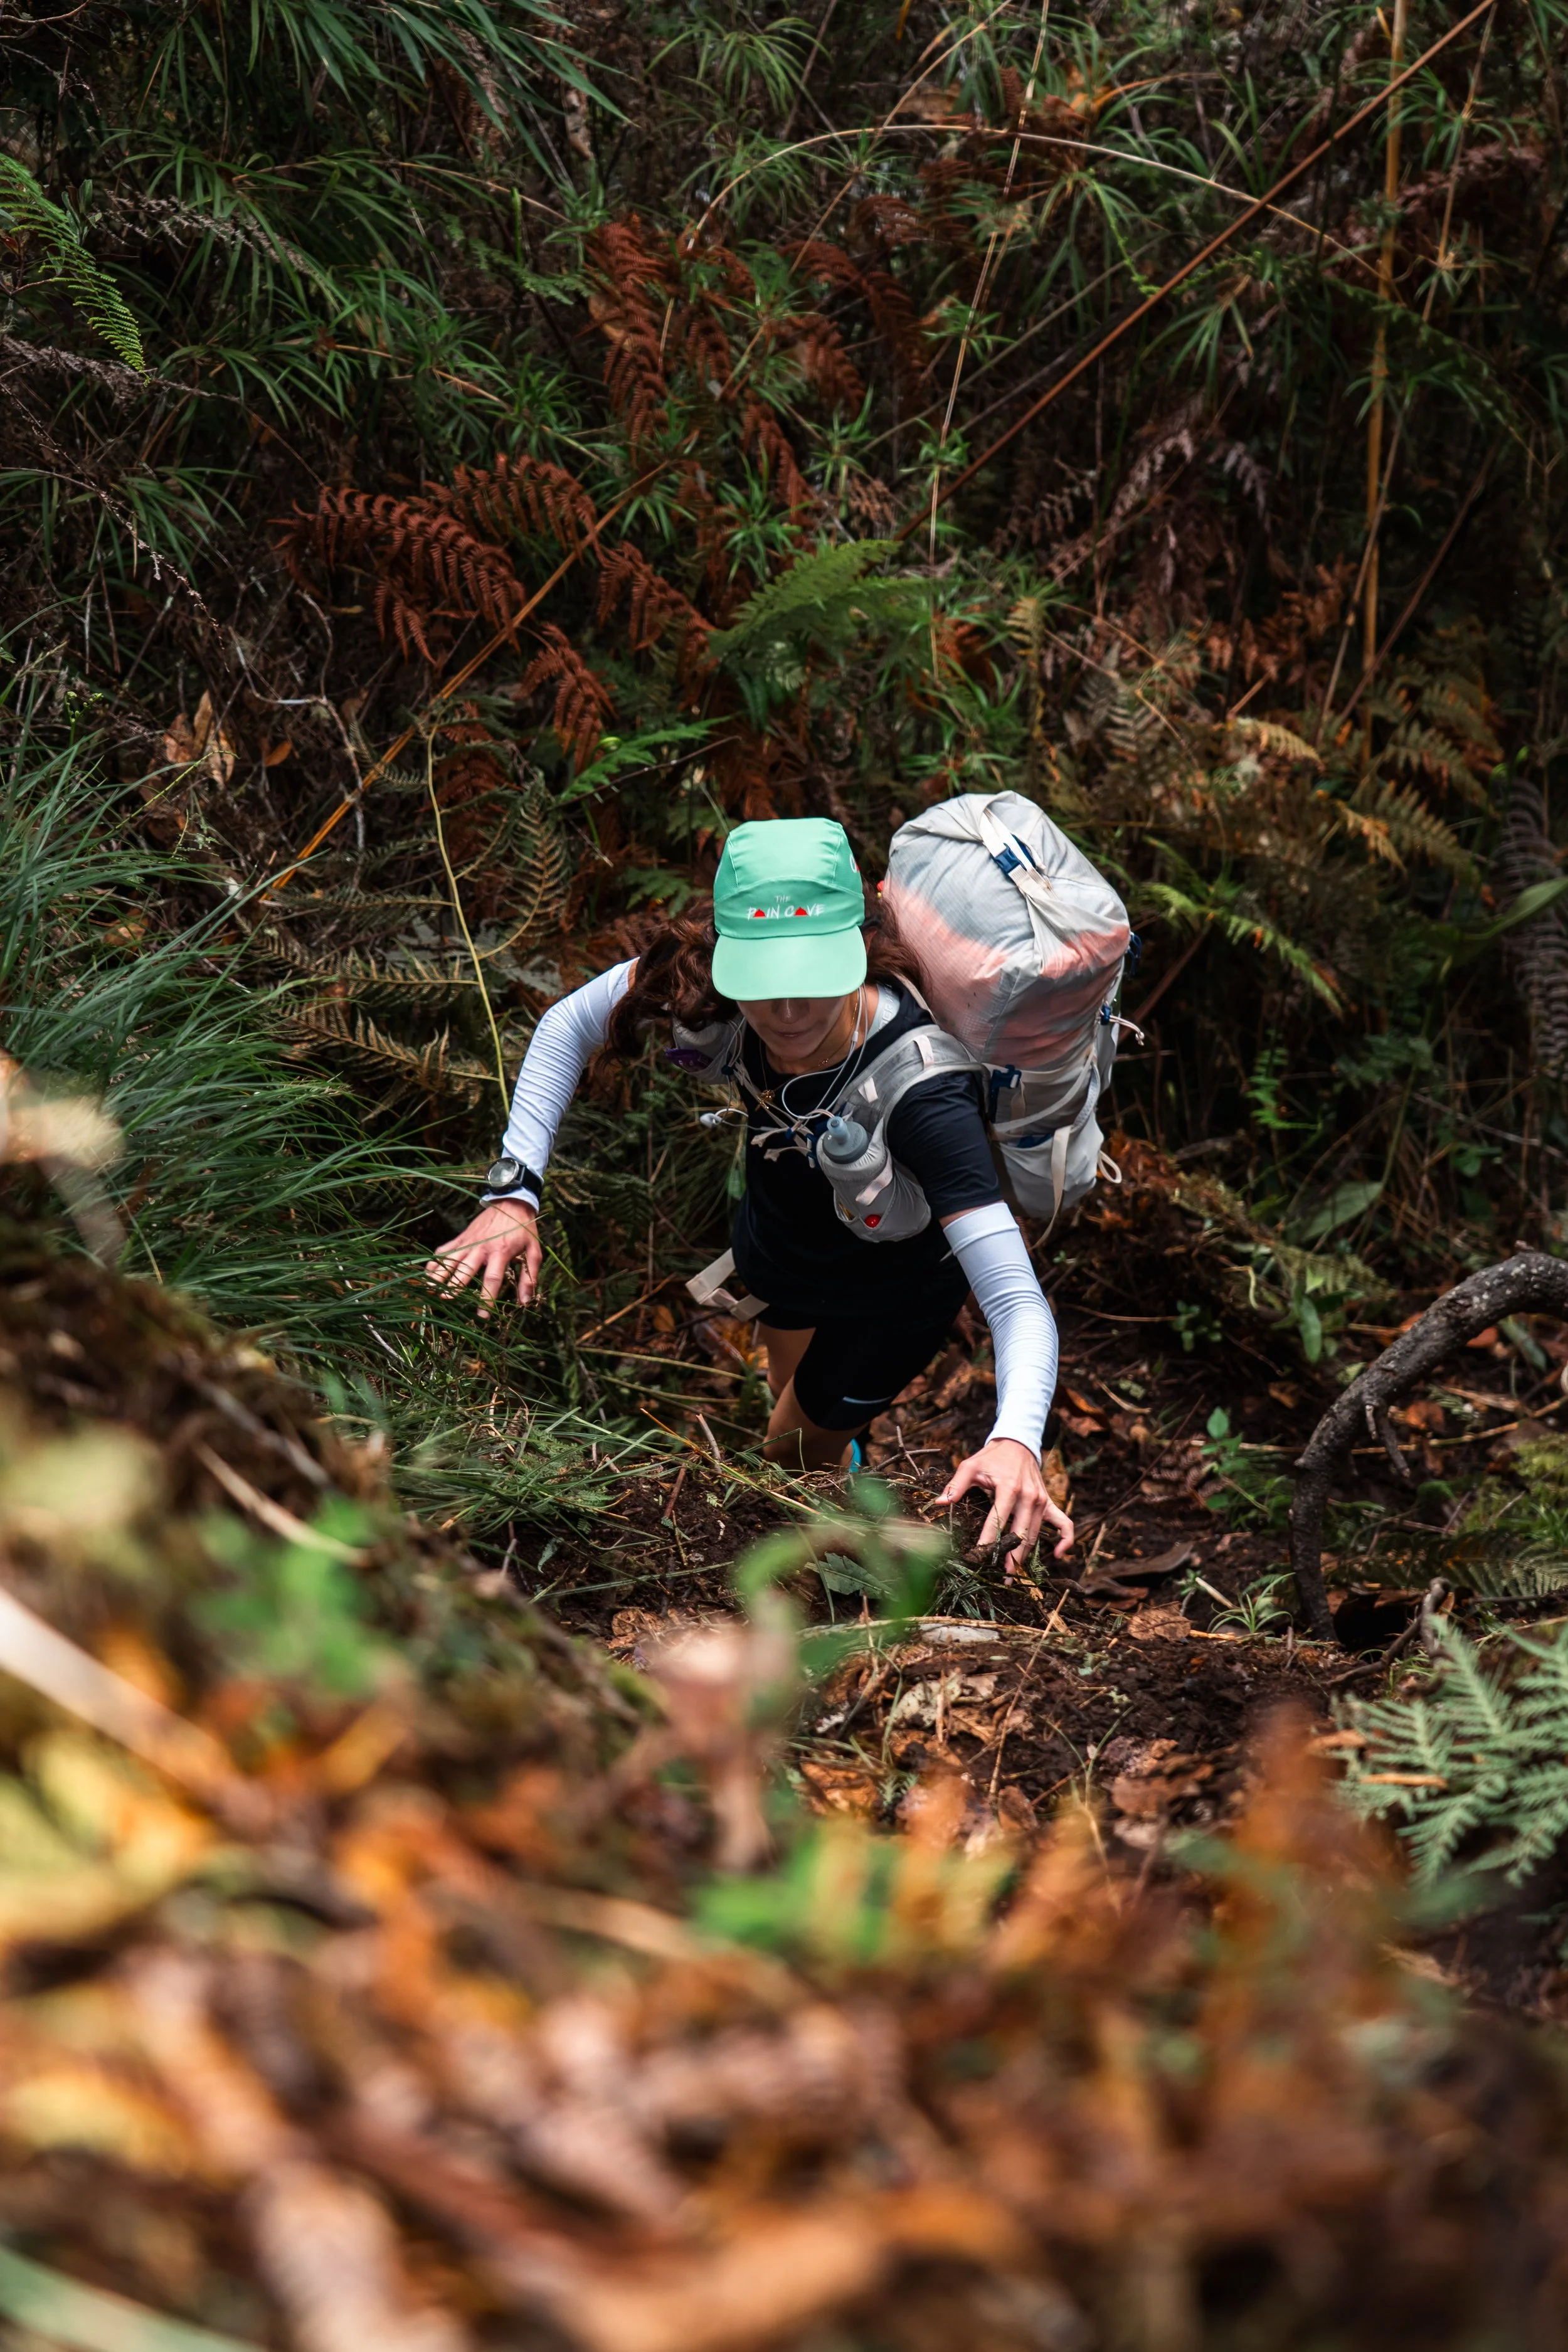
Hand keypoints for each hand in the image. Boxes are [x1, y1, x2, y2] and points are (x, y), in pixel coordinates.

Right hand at [423, 1199, 540, 1312]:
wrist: (511, 1202)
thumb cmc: (524, 1229)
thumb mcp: (534, 1251)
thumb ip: (530, 1277)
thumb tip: (525, 1302)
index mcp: (501, 1252)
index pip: (492, 1278)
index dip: (487, 1298)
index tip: (482, 1316)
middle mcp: (481, 1247)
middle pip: (464, 1269)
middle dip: (454, 1285)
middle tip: (445, 1300)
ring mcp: (469, 1241)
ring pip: (450, 1259)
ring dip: (439, 1274)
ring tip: (429, 1289)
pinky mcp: (461, 1237)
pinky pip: (445, 1249)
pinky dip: (435, 1260)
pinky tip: (428, 1273)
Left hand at [937, 1437, 1073, 1572]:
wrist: (1017, 1444)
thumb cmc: (991, 1458)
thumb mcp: (971, 1466)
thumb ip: (956, 1485)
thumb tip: (939, 1503)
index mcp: (1009, 1488)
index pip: (997, 1520)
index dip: (989, 1540)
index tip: (979, 1556)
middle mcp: (1028, 1496)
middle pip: (1019, 1533)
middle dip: (1010, 1556)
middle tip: (1000, 1577)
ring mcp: (1041, 1501)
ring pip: (1035, 1534)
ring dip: (1026, 1556)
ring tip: (1013, 1575)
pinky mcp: (1048, 1503)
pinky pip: (1064, 1523)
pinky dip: (1065, 1540)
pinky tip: (1056, 1555)